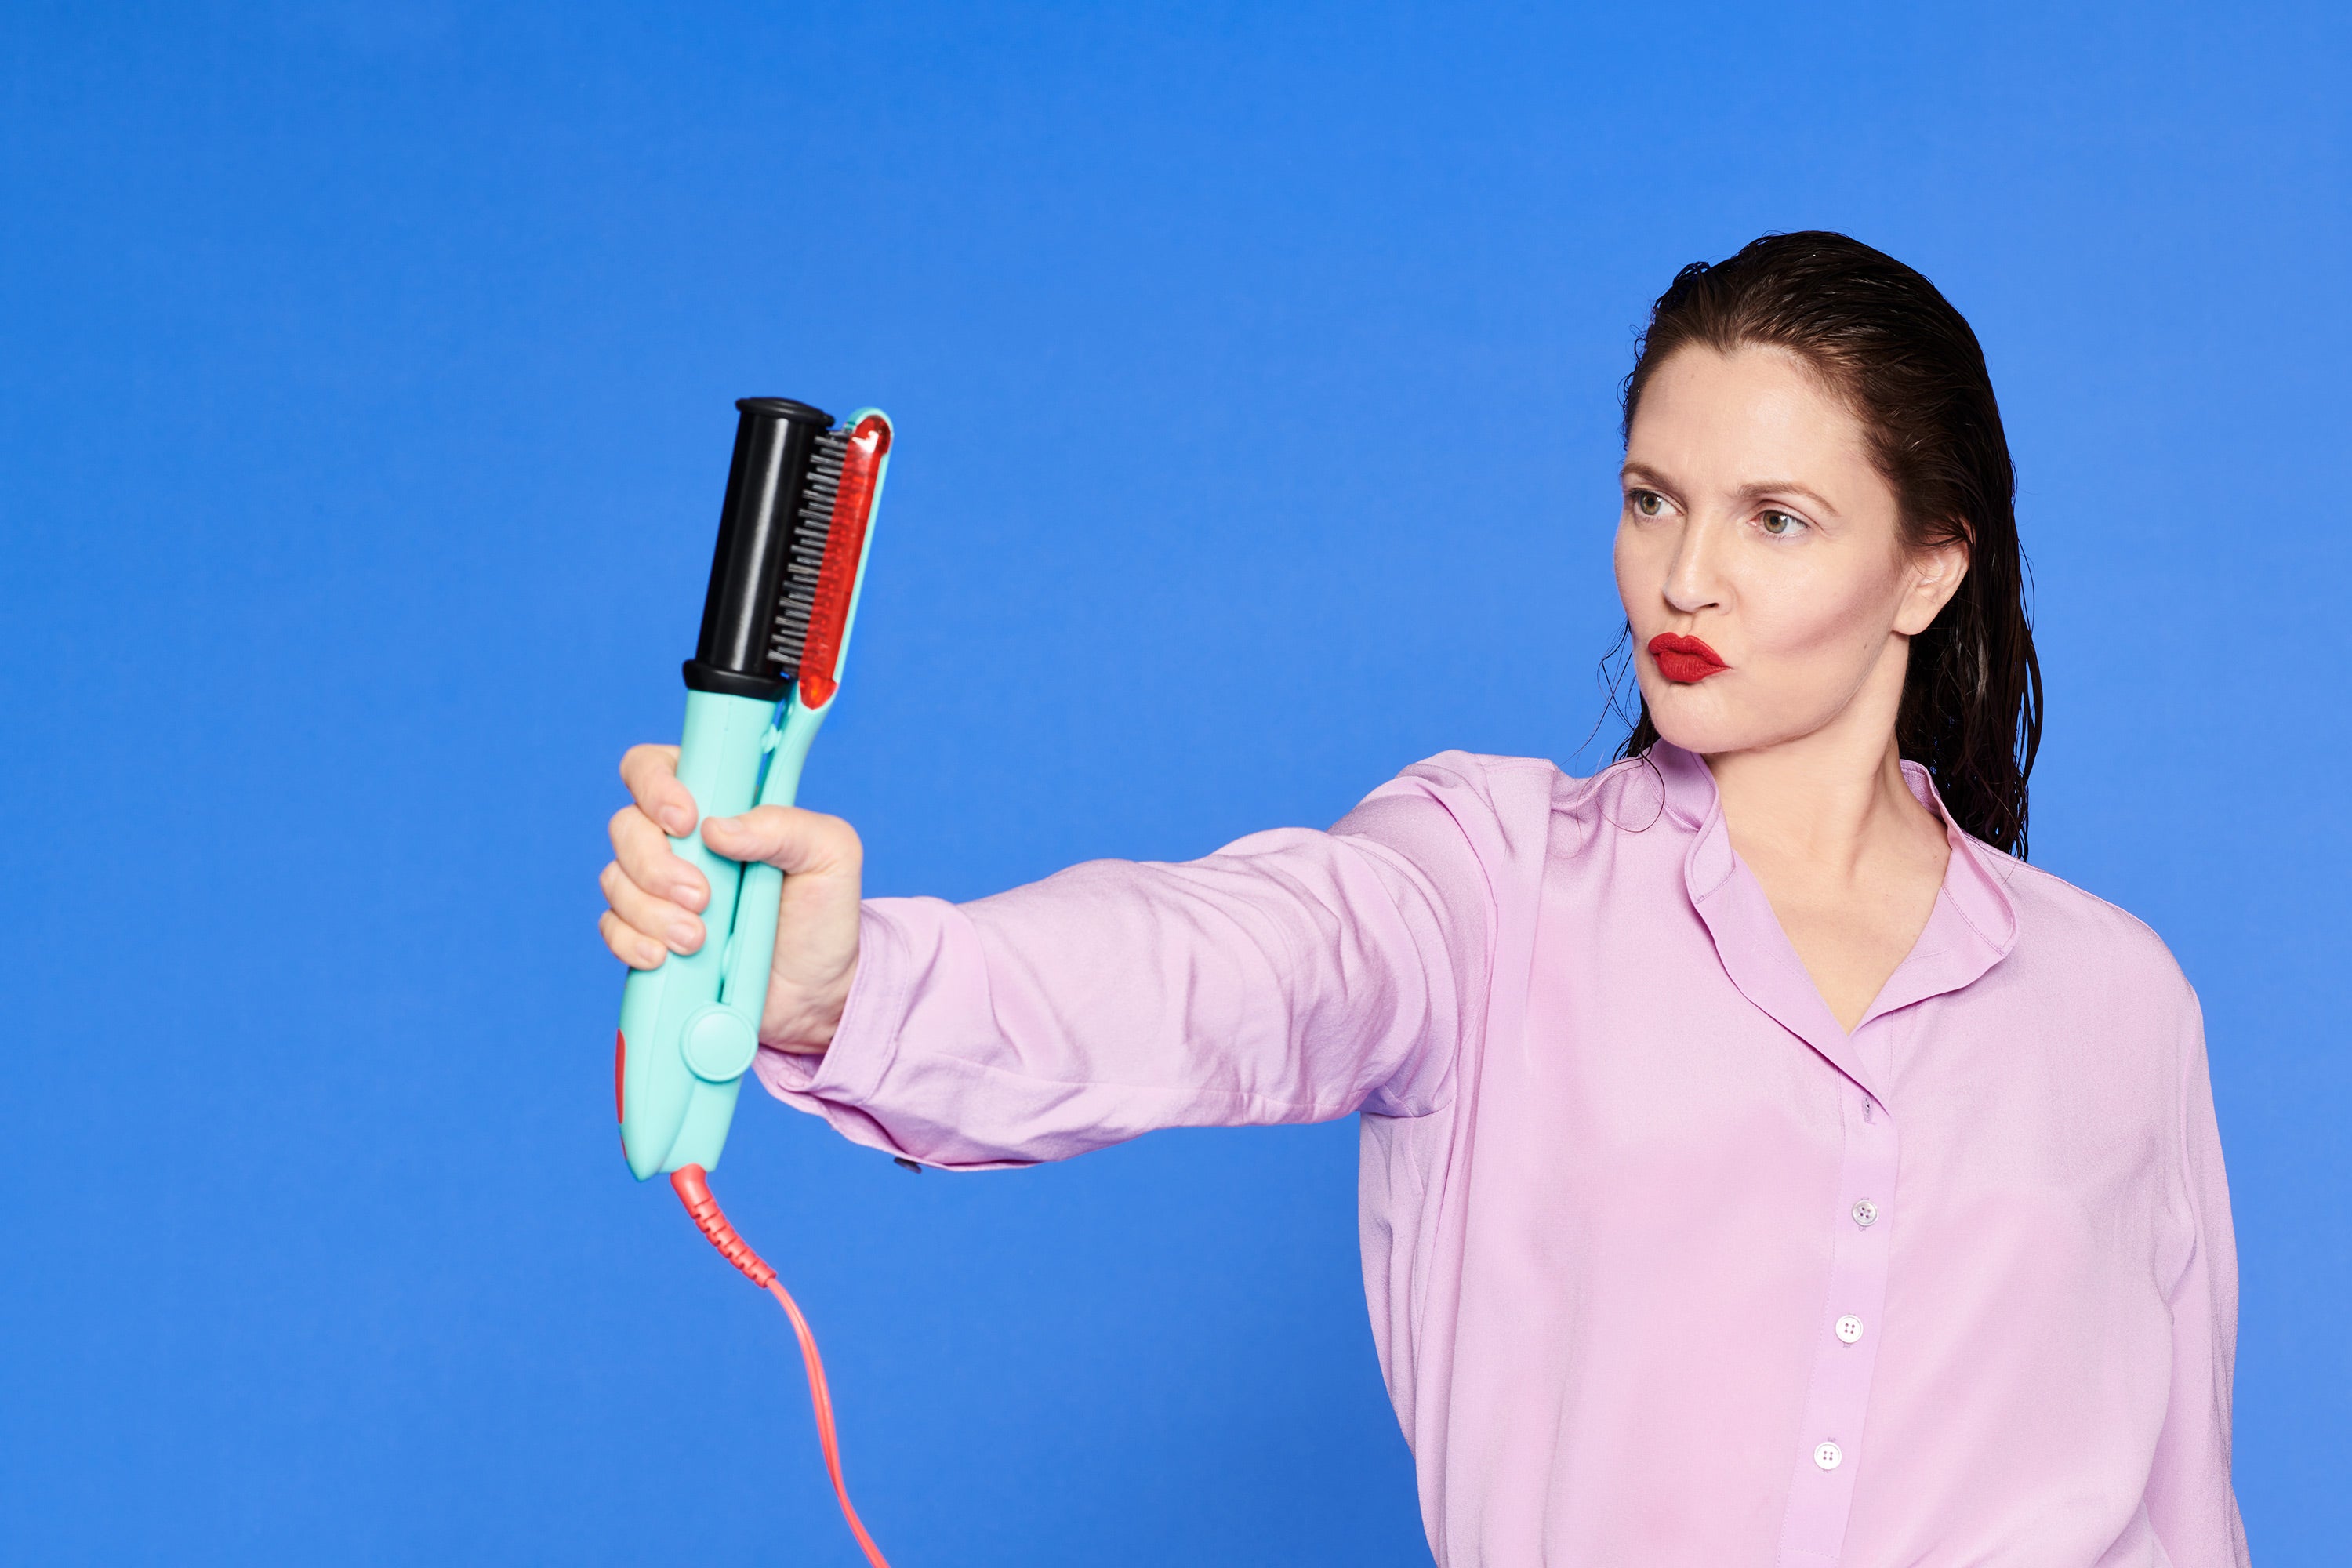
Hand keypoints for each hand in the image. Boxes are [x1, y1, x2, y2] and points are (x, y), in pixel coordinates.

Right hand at [599, 743, 862, 1051]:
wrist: (817, 989)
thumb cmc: (824, 910)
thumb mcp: (831, 855)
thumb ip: (785, 827)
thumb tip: (718, 829)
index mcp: (717, 802)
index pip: (656, 767)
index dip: (656, 786)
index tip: (686, 822)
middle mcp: (679, 839)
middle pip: (626, 827)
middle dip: (656, 865)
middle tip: (703, 899)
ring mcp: (658, 888)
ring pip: (616, 879)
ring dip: (650, 911)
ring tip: (698, 940)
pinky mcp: (649, 933)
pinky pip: (612, 928)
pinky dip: (631, 942)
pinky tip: (663, 957)